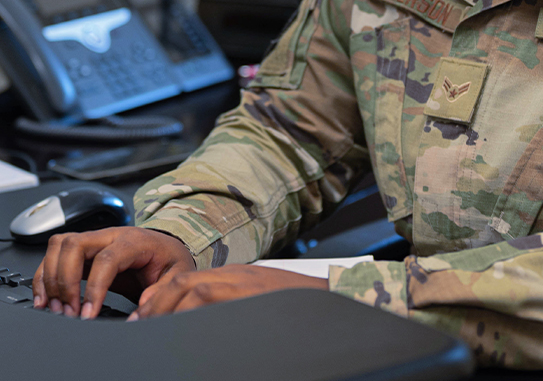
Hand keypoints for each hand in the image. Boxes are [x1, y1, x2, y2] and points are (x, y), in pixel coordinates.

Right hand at [32, 226, 194, 318]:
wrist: (166, 248)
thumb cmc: (169, 259)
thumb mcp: (177, 273)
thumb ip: (163, 289)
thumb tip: (143, 305)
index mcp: (135, 240)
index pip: (107, 259)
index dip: (94, 288)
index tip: (88, 314)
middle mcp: (112, 235)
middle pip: (75, 244)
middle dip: (65, 281)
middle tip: (70, 311)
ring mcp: (95, 240)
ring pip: (61, 244)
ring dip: (51, 277)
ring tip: (55, 307)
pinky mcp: (84, 250)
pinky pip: (55, 253)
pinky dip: (45, 275)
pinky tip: (46, 297)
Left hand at [129, 264, 328, 319]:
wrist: (331, 299)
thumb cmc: (296, 306)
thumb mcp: (255, 298)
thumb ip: (227, 302)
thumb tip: (195, 321)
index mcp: (234, 276)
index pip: (186, 279)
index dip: (160, 296)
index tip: (143, 315)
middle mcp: (236, 278)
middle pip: (184, 283)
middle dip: (157, 305)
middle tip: (140, 327)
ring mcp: (242, 290)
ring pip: (193, 292)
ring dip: (169, 311)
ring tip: (154, 333)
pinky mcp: (248, 303)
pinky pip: (212, 306)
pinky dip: (193, 317)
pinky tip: (182, 336)